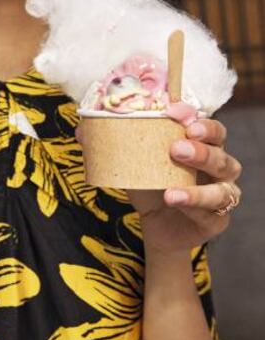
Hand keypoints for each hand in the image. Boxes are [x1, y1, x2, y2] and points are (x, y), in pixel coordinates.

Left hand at [124, 119, 242, 253]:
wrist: (153, 223)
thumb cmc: (153, 185)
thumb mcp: (143, 159)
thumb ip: (140, 139)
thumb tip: (117, 118)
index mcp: (207, 149)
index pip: (215, 132)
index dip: (203, 124)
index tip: (176, 116)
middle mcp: (220, 171)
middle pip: (221, 158)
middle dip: (201, 152)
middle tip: (176, 149)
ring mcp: (222, 198)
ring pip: (223, 191)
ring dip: (198, 189)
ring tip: (171, 189)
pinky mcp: (216, 222)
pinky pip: (210, 215)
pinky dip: (192, 207)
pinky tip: (173, 200)